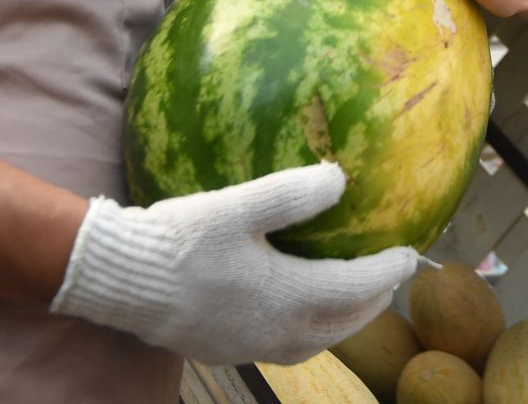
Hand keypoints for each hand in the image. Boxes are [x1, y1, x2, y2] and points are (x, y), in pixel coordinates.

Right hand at [50, 163, 417, 364]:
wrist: (119, 279)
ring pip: (314, 341)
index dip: (387, 272)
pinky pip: (283, 344)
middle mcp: (275, 332)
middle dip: (372, 303)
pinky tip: (295, 305)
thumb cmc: (180, 239)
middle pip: (342, 325)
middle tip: (389, 277)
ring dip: (341, 320)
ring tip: (352, 297)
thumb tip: (340, 179)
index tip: (408, 254)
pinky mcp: (225, 348)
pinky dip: (307, 327)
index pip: (356, 289)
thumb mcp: (240, 206)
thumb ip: (292, 194)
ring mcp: (249, 346)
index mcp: (287, 297)